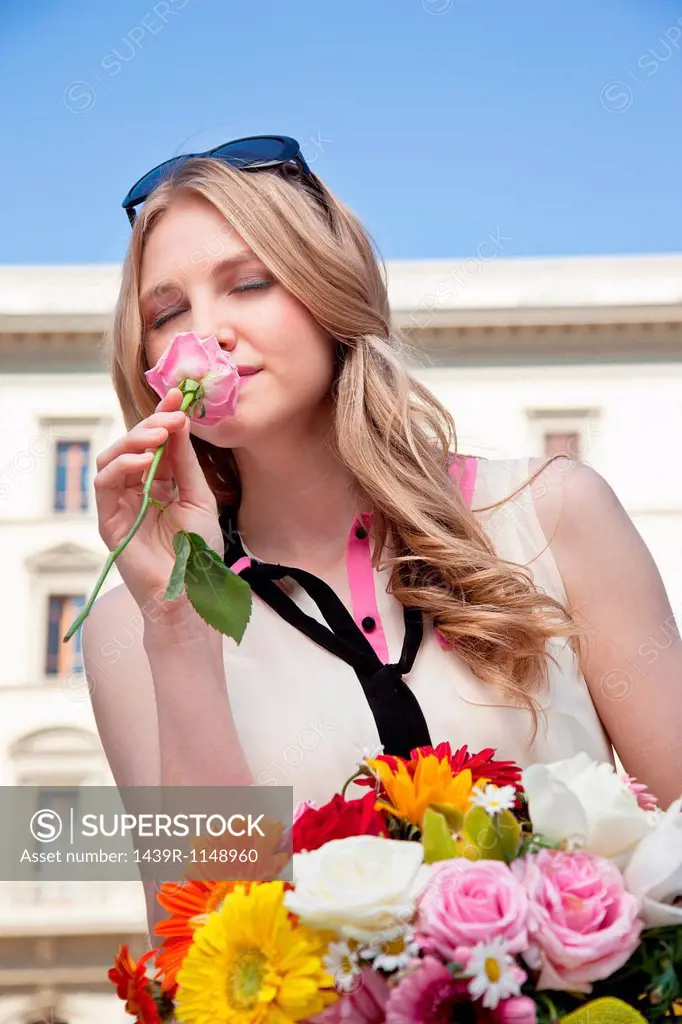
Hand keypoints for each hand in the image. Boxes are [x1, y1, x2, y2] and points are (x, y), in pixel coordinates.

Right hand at [93, 387, 224, 612]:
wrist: (192, 592)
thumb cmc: (198, 551)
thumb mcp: (199, 497)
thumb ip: (185, 462)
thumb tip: (178, 421)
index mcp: (160, 483)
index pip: (157, 443)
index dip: (164, 417)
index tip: (179, 395)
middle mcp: (137, 490)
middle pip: (131, 447)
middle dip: (150, 425)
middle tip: (172, 416)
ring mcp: (120, 505)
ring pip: (112, 459)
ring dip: (134, 442)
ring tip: (159, 435)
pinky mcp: (109, 521)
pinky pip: (105, 485)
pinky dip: (123, 467)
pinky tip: (146, 461)